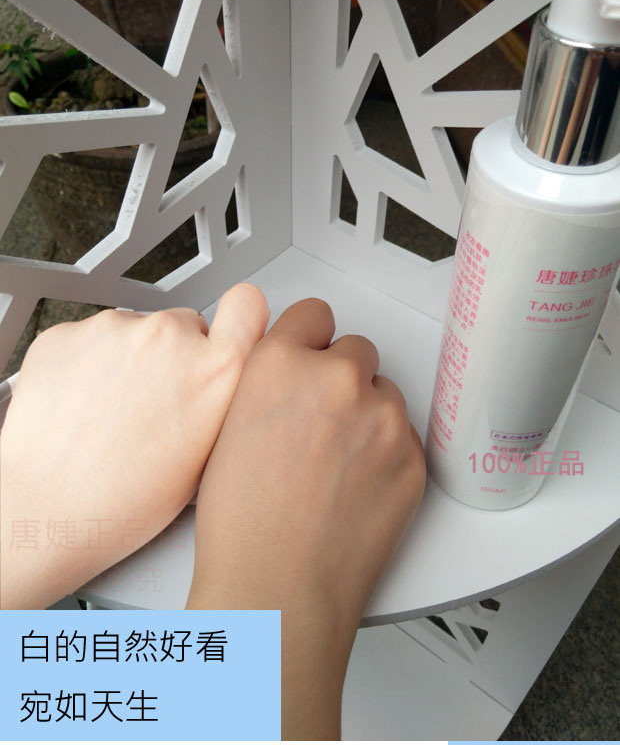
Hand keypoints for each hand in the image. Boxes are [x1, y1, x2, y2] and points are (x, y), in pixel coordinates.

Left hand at [0, 283, 268, 608]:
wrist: (45, 510)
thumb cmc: (121, 502)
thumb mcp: (209, 459)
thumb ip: (224, 401)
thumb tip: (222, 382)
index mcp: (216, 371)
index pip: (248, 305)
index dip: (238, 319)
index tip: (228, 330)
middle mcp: (171, 338)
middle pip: (185, 325)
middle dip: (175, 355)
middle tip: (155, 400)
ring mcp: (115, 328)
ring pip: (135, 331)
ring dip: (129, 359)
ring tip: (109, 411)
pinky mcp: (68, 331)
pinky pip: (90, 336)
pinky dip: (86, 361)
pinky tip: (81, 404)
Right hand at [186, 298, 425, 739]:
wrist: (278, 587)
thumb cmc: (241, 526)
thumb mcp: (227, 429)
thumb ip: (265, 384)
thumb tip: (287, 374)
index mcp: (280, 363)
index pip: (314, 314)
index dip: (310, 338)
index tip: (313, 353)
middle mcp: (336, 378)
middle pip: (356, 350)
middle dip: (341, 378)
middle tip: (322, 422)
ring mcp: (382, 416)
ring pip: (384, 392)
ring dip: (367, 414)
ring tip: (337, 463)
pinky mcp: (413, 455)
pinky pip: (404, 434)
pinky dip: (387, 452)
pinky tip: (357, 486)